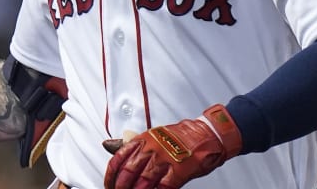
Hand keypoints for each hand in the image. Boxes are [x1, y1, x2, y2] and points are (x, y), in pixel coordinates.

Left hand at [103, 104, 241, 188]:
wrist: (207, 134)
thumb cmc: (181, 137)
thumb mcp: (153, 135)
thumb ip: (133, 144)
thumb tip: (109, 146)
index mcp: (144, 139)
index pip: (119, 158)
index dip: (111, 175)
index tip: (109, 184)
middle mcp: (152, 148)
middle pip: (128, 172)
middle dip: (121, 187)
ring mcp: (166, 159)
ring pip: (143, 181)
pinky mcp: (180, 169)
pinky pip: (164, 187)